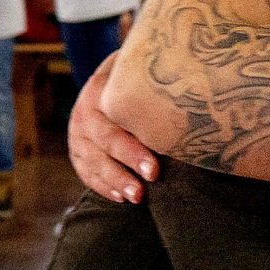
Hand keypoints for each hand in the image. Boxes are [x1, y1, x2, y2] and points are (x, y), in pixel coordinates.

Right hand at [68, 53, 159, 201]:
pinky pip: (86, 173)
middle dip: (126, 168)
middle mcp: (84, 113)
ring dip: (115, 182)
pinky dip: (103, 187)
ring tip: (136, 198)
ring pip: (93, 163)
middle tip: (146, 186)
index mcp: (98, 91)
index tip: (154, 168)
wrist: (110, 77)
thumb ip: (151, 82)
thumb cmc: (134, 76)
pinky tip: (120, 198)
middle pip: (104, 145)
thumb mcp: (137, 71)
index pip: (114, 123)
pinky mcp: (77, 151)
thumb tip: (192, 93)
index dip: (133, 149)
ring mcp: (77, 134)